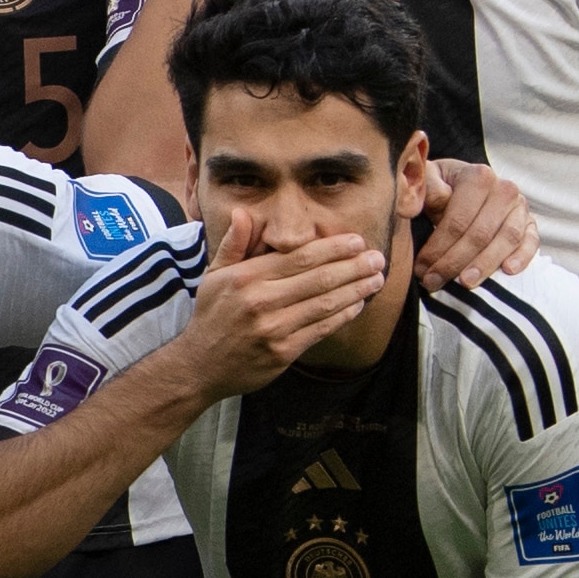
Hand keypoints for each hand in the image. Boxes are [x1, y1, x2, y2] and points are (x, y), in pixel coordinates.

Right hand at [173, 211, 386, 399]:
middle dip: (354, 266)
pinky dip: (344, 315)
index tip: (357, 241)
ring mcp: (272, 328)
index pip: (297, 257)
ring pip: (325, 304)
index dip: (332, 248)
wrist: (201, 364)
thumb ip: (233, 244)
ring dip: (357, 290)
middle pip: (318, 279)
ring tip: (377, 278)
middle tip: (378, 258)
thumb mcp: (213, 275)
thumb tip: (242, 213)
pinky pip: (322, 329)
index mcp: (244, 278)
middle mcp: (259, 301)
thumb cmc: (212, 316)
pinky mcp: (283, 352)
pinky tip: (358, 304)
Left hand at [419, 158, 538, 291]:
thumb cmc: (439, 184)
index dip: (438, 247)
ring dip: (485, 265)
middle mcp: (504, 190)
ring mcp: (520, 207)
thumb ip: (423, 190)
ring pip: (506, 240)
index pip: (457, 219)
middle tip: (434, 281)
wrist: (462, 180)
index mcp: (478, 177)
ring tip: (465, 283)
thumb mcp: (425, 179)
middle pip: (480, 233)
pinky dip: (522, 257)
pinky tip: (508, 271)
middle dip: (455, 262)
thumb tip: (415, 209)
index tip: (421, 268)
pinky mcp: (530, 222)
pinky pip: (531, 241)